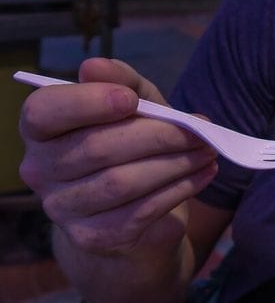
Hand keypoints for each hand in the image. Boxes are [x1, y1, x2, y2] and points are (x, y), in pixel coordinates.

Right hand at [18, 57, 217, 256]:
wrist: (133, 214)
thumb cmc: (130, 145)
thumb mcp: (131, 106)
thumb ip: (120, 82)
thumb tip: (95, 65)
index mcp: (40, 130)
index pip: (44, 112)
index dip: (88, 103)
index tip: (131, 100)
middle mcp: (40, 170)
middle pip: (97, 148)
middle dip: (158, 136)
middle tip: (199, 130)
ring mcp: (64, 208)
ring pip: (123, 182)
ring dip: (176, 163)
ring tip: (207, 151)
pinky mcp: (94, 237)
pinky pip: (142, 210)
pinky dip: (180, 189)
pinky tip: (203, 174)